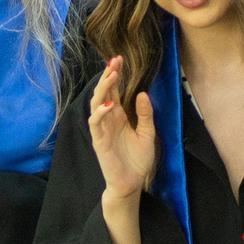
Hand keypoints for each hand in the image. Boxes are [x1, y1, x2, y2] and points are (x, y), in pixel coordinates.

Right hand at [87, 56, 156, 204]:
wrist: (131, 183)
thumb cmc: (138, 161)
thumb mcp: (148, 133)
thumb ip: (145, 115)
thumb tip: (142, 93)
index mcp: (119, 117)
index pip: (114, 91)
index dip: (115, 75)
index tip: (119, 60)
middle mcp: (109, 120)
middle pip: (104, 93)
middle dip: (108, 76)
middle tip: (114, 61)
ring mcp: (102, 129)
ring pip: (96, 104)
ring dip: (103, 89)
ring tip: (112, 76)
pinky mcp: (99, 141)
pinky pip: (96, 123)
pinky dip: (100, 112)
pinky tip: (110, 104)